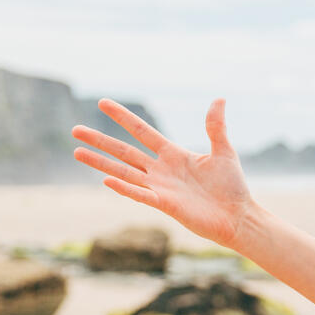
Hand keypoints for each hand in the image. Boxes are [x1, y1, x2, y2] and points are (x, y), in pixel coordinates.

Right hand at [72, 98, 255, 247]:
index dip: (123, 117)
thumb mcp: (224, 151)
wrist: (239, 216)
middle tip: (75, 129)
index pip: (142, 131)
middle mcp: (162, 170)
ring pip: (124, 172)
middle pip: (125, 152)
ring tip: (76, 152)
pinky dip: (125, 187)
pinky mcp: (165, 205)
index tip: (102, 102)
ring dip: (100, 163)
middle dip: (100, 141)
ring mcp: (160, 188)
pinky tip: (106, 179)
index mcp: (174, 155)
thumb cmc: (232, 187)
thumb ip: (216, 126)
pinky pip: (140, 194)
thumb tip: (219, 98)